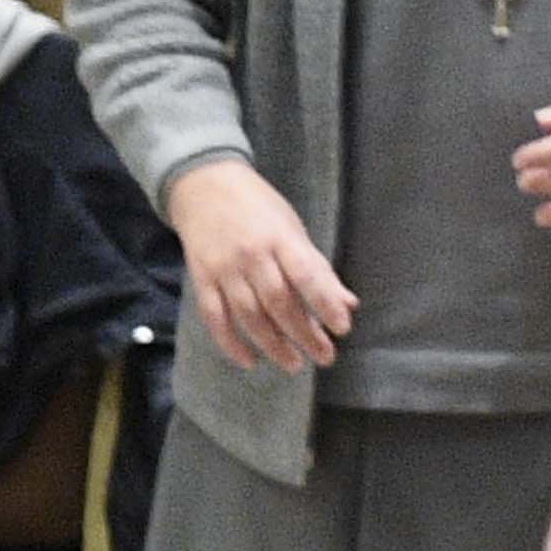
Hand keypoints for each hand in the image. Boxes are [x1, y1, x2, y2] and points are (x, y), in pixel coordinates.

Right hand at [168, 160, 354, 370]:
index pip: (306, 275)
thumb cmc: (258, 207)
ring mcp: (224, 269)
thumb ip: (318, 268)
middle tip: (325, 357)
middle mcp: (251, 255)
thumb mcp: (293, 229)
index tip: (342, 328)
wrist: (203, 186)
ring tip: (294, 364)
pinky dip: (231, 343)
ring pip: (249, 315)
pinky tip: (250, 361)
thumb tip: (348, 304)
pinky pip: (215, 318)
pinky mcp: (202, 280)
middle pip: (279, 302)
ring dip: (273, 344)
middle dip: (304, 334)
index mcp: (280, 238)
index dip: (325, 304)